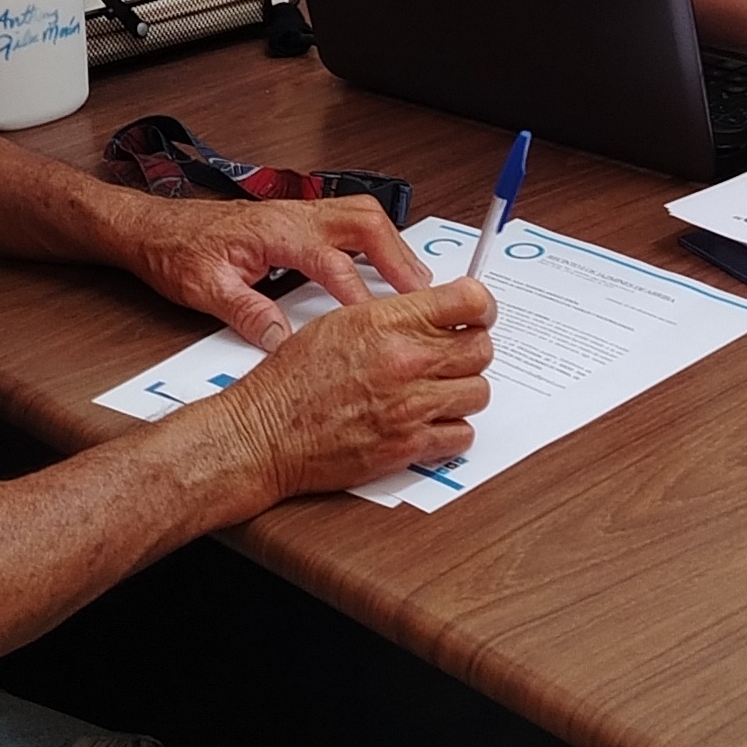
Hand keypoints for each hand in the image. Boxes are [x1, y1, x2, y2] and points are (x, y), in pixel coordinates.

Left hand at [119, 191, 431, 352]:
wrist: (153, 227)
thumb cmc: (176, 251)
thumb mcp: (205, 288)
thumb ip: (247, 314)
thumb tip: (282, 343)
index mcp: (273, 231)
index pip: (329, 262)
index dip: (358, 294)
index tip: (377, 323)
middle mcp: (292, 214)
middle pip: (364, 222)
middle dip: (398, 258)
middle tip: (423, 295)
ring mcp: (298, 212)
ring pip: (362, 214)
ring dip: (393, 245)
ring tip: (415, 283)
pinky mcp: (297, 218)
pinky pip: (349, 219)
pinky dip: (376, 240)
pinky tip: (384, 267)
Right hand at [204, 278, 494, 502]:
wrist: (264, 434)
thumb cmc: (290, 382)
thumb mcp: (337, 322)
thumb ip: (392, 315)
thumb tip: (432, 311)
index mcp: (387, 322)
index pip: (470, 301)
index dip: (480, 306)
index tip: (477, 313)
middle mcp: (405, 360)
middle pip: (481, 347)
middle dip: (470, 349)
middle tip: (453, 355)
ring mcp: (411, 406)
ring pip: (479, 391)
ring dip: (462, 390)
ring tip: (438, 391)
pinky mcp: (409, 446)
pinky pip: (462, 435)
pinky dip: (452, 430)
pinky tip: (430, 422)